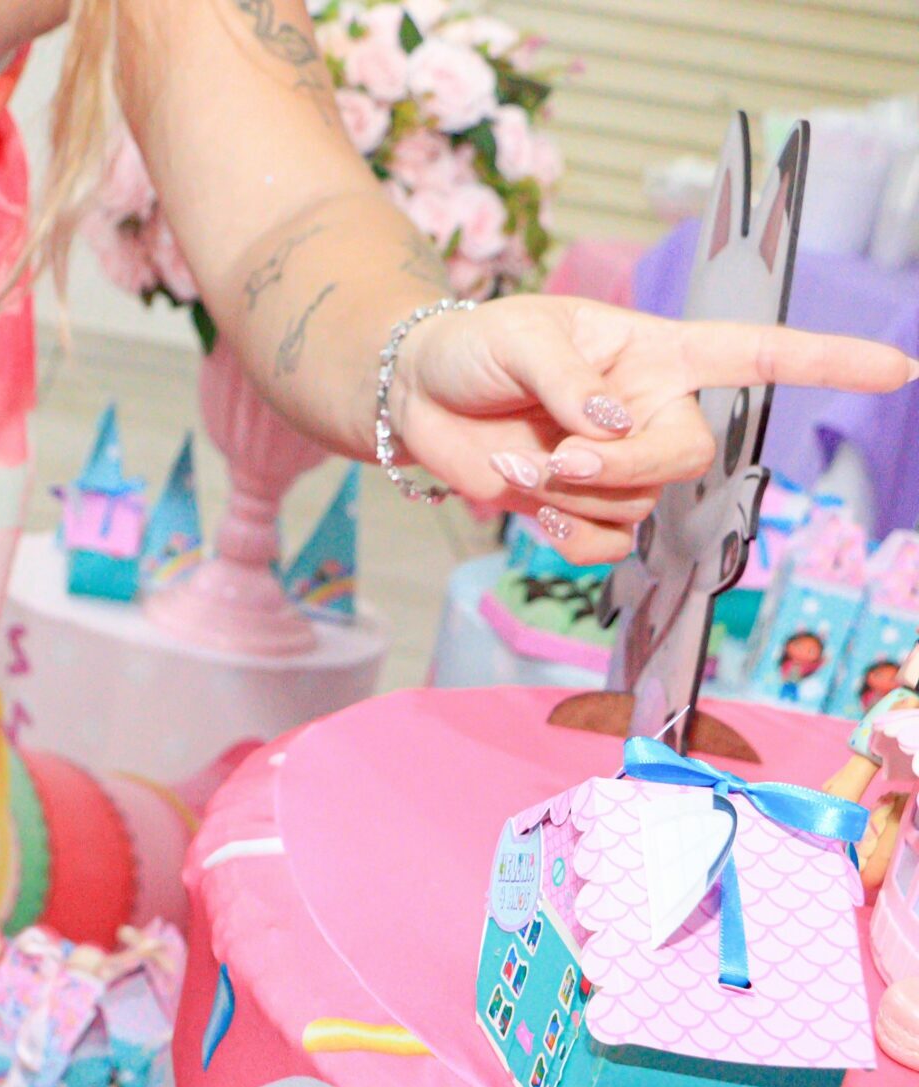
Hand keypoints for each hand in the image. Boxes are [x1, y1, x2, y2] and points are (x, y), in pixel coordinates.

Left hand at [392, 294, 916, 562]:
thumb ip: (571, 379)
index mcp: (655, 352)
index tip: (895, 368)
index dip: (827, 360)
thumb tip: (614, 425)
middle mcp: (651, 410)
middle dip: (623, 466)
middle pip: (690, 454)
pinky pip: (610, 544)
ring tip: (520, 461)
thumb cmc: (478, 347)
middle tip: (559, 456)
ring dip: (574, 494)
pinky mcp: (582, 508)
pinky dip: (572, 536)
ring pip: (640, 504)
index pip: (757, 353)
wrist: (419, 396)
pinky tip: (534, 507)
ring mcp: (619, 464)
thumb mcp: (520, 338)